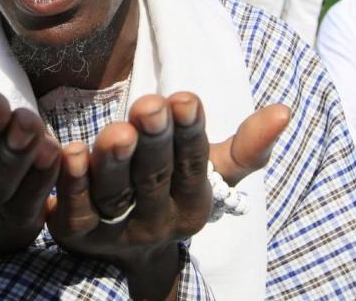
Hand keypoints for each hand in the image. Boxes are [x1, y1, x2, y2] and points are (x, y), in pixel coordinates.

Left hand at [47, 93, 288, 298]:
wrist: (126, 257)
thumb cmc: (171, 191)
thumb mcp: (212, 174)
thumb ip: (246, 147)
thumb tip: (285, 111)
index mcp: (192, 202)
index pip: (193, 165)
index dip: (190, 133)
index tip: (186, 99)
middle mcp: (156, 220)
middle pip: (153, 177)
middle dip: (153, 140)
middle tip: (149, 106)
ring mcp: (115, 230)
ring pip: (114, 193)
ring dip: (113, 161)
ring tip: (116, 132)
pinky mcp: (76, 233)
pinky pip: (74, 208)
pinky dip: (73, 181)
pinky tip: (70, 151)